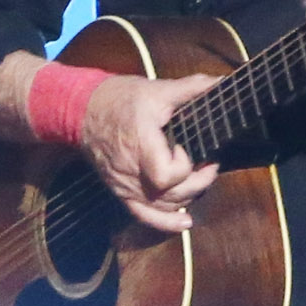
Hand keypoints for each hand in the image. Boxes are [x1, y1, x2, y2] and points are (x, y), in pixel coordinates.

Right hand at [78, 71, 220, 232]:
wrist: (83, 110)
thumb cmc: (120, 99)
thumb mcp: (156, 89)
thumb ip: (191, 88)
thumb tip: (222, 82)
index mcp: (140, 144)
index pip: (167, 175)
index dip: (185, 166)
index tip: (188, 149)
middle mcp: (131, 171)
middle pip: (171, 195)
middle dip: (198, 182)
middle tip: (209, 164)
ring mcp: (125, 185)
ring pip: (163, 207)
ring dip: (188, 197)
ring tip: (201, 179)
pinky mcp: (122, 192)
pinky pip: (144, 216)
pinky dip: (167, 223)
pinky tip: (186, 222)